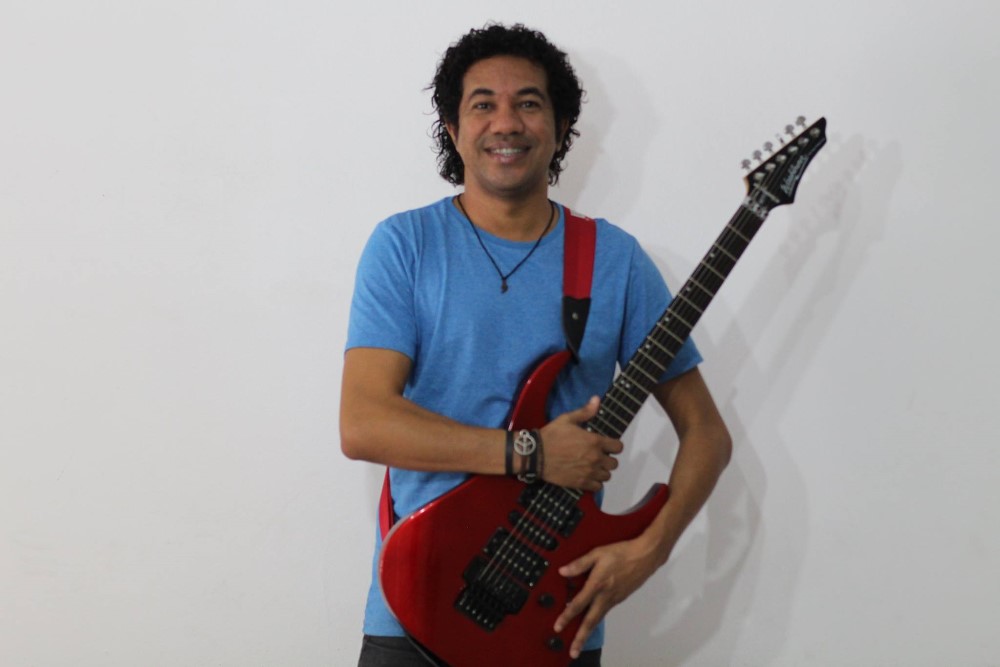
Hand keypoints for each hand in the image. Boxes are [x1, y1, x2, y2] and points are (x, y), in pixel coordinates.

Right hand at [538, 397, 622, 490]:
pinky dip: (594, 483)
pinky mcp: (581, 483)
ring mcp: (589, 472)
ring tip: (592, 467)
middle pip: (614, 463)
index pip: (618, 447)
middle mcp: (595, 458)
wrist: (536, 455)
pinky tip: (587, 476)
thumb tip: (597, 399)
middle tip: (597, 456)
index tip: (607, 446)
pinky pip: (597, 487)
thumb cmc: (551, 436)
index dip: (614, 446)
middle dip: (607, 459)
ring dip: (601, 471)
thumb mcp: (567, 419)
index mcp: (595, 441)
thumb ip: (585, 411)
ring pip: (607, 476)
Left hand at [553, 537, 661, 658]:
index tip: (558, 627)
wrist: (645, 556)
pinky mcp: (620, 598)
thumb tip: (563, 571)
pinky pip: (605, 611)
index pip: (578, 604)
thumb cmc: (622, 553)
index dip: (566, 617)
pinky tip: (592, 620)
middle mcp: (606, 596)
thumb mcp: (597, 553)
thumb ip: (579, 564)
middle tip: (573, 652)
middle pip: (590, 622)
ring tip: (580, 642)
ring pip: (598, 619)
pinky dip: (597, 620)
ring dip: (588, 632)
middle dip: (581, 638)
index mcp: (597, 584)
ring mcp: (614, 599)